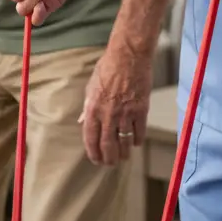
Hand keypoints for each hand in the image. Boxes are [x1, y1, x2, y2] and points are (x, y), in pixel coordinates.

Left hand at [79, 45, 152, 164]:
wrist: (129, 56)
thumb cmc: (108, 68)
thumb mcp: (91, 86)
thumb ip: (87, 106)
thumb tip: (81, 121)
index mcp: (93, 109)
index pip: (90, 139)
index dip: (93, 153)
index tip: (96, 160)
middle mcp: (108, 114)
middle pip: (108, 146)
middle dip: (108, 159)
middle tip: (110, 164)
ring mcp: (125, 114)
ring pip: (124, 143)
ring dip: (124, 153)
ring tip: (123, 157)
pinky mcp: (141, 111)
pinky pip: (139, 133)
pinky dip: (137, 141)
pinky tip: (135, 142)